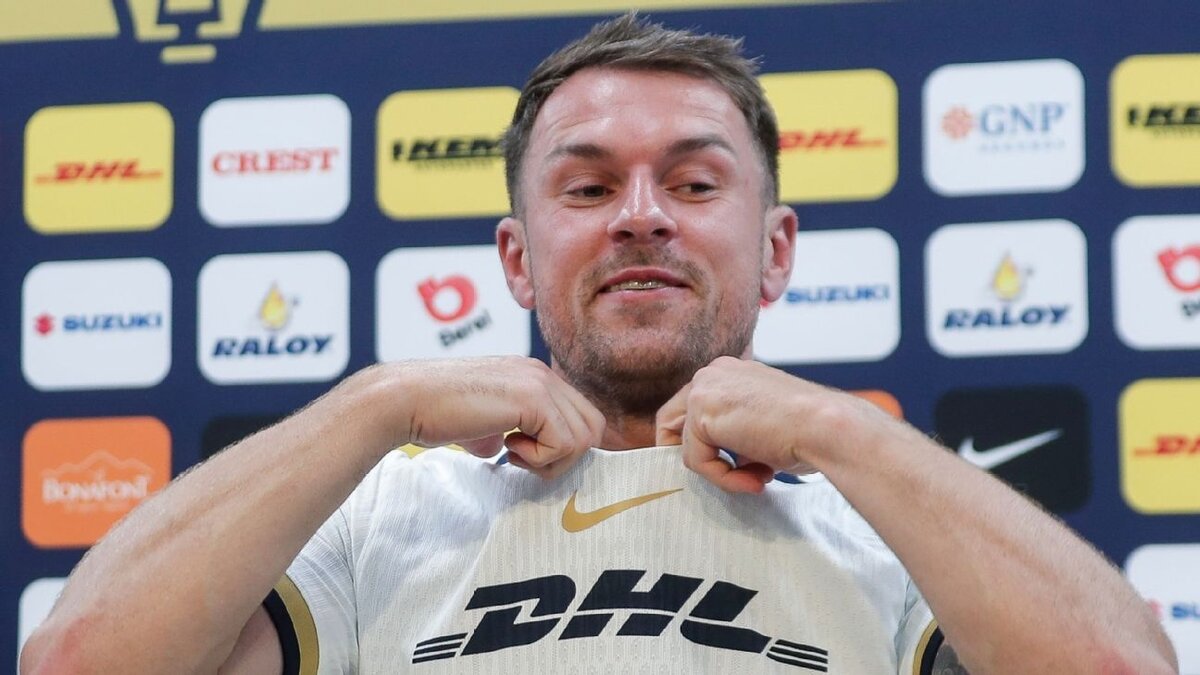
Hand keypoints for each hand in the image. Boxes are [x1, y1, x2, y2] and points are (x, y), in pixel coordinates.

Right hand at [387, 357, 605, 478]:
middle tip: (524, 460)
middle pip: (592, 426)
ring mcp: (540, 383)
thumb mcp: (481, 424)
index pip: (580, 416)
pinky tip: (507, 449)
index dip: (562, 447)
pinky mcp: (533, 399)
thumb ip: (503, 431)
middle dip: (564, 456)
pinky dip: (540, 458)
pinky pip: (564, 443)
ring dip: (552, 459)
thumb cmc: (435, 414)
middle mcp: (542, 374)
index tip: (525, 456)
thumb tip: (505, 449)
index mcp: (534, 376)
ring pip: (584, 437)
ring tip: (514, 455)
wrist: (406, 400)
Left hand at [654, 356, 887, 492]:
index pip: (692, 411)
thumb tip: (723, 460)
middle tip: (737, 477)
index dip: (705, 446)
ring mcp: (704, 388)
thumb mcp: (764, 428)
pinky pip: (696, 461)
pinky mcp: (701, 411)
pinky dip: (724, 479)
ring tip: (758, 479)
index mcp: (730, 372)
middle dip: (700, 457)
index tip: (737, 468)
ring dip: (721, 472)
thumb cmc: (811, 432)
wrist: (829, 428)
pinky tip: (757, 479)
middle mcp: (713, 372)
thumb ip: (737, 436)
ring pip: (687, 447)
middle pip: (671, 424)